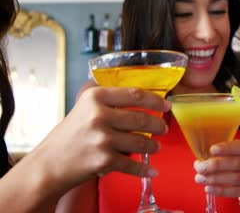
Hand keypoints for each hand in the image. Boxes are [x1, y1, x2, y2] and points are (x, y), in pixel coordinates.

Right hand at [32, 85, 169, 189]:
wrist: (50, 163)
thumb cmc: (70, 134)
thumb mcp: (84, 106)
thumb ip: (108, 97)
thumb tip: (140, 92)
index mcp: (95, 97)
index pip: (134, 94)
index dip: (155, 100)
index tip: (165, 105)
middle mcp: (99, 116)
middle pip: (142, 118)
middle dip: (158, 125)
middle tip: (163, 128)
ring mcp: (102, 139)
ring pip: (141, 142)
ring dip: (153, 146)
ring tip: (155, 146)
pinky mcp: (104, 160)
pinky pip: (132, 165)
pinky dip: (144, 169)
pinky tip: (151, 170)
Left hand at [194, 140, 239, 211]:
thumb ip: (226, 155)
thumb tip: (201, 159)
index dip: (227, 148)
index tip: (211, 150)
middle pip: (238, 163)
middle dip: (216, 165)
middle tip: (199, 167)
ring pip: (236, 178)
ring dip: (214, 178)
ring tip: (199, 178)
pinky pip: (236, 191)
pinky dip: (220, 190)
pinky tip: (208, 188)